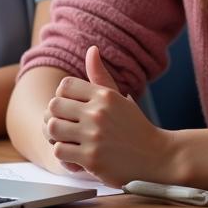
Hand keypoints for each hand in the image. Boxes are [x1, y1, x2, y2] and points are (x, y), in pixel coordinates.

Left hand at [44, 45, 174, 185]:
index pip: (65, 85)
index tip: (71, 108)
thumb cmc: (133, 125)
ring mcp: (94, 136)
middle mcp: (98, 113)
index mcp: (105, 95)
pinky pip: (59, 151)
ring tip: (68, 138)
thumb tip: (92, 49)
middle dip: (57, 115)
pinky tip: (74, 153)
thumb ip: (100, 75)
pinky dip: (64, 153)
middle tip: (66, 124)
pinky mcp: (91, 159)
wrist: (155, 155)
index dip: (63, 97)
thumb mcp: (118, 98)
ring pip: (53, 128)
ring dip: (57, 135)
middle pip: (54, 106)